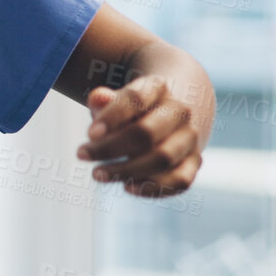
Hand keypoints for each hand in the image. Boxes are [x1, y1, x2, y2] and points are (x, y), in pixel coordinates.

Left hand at [79, 76, 203, 197]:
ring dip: (126, 171)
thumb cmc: (131, 108)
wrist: (169, 114)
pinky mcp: (194, 162)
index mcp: (158, 88)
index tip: (89, 135)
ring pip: (162, 158)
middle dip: (111, 148)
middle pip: (147, 132)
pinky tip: (127, 187)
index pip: (136, 99)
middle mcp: (180, 111)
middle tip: (82, 155)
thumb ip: (103, 99)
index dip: (112, 117)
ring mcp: (190, 138)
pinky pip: (180, 180)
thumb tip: (98, 98)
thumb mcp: (114, 99)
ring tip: (97, 174)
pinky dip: (154, 187)